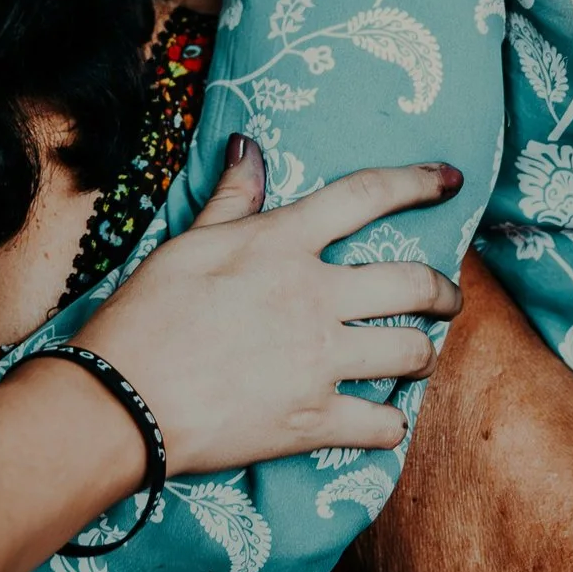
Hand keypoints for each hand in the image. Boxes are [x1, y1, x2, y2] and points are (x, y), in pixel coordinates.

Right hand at [82, 138, 464, 472]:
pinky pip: (382, 424)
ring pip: (411, 353)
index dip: (417, 182)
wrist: (121, 399)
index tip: (450, 180)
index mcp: (283, 244)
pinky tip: (382, 422)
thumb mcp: (186, 243)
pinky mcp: (314, 420)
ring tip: (418, 357)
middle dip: (444, 292)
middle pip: (414, 283)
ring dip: (424, 355)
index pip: (367, 196)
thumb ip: (232, 199)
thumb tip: (249, 146)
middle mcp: (315, 297)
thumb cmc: (145, 315)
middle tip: (447, 299)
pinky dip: (389, 425)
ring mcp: (320, 360)